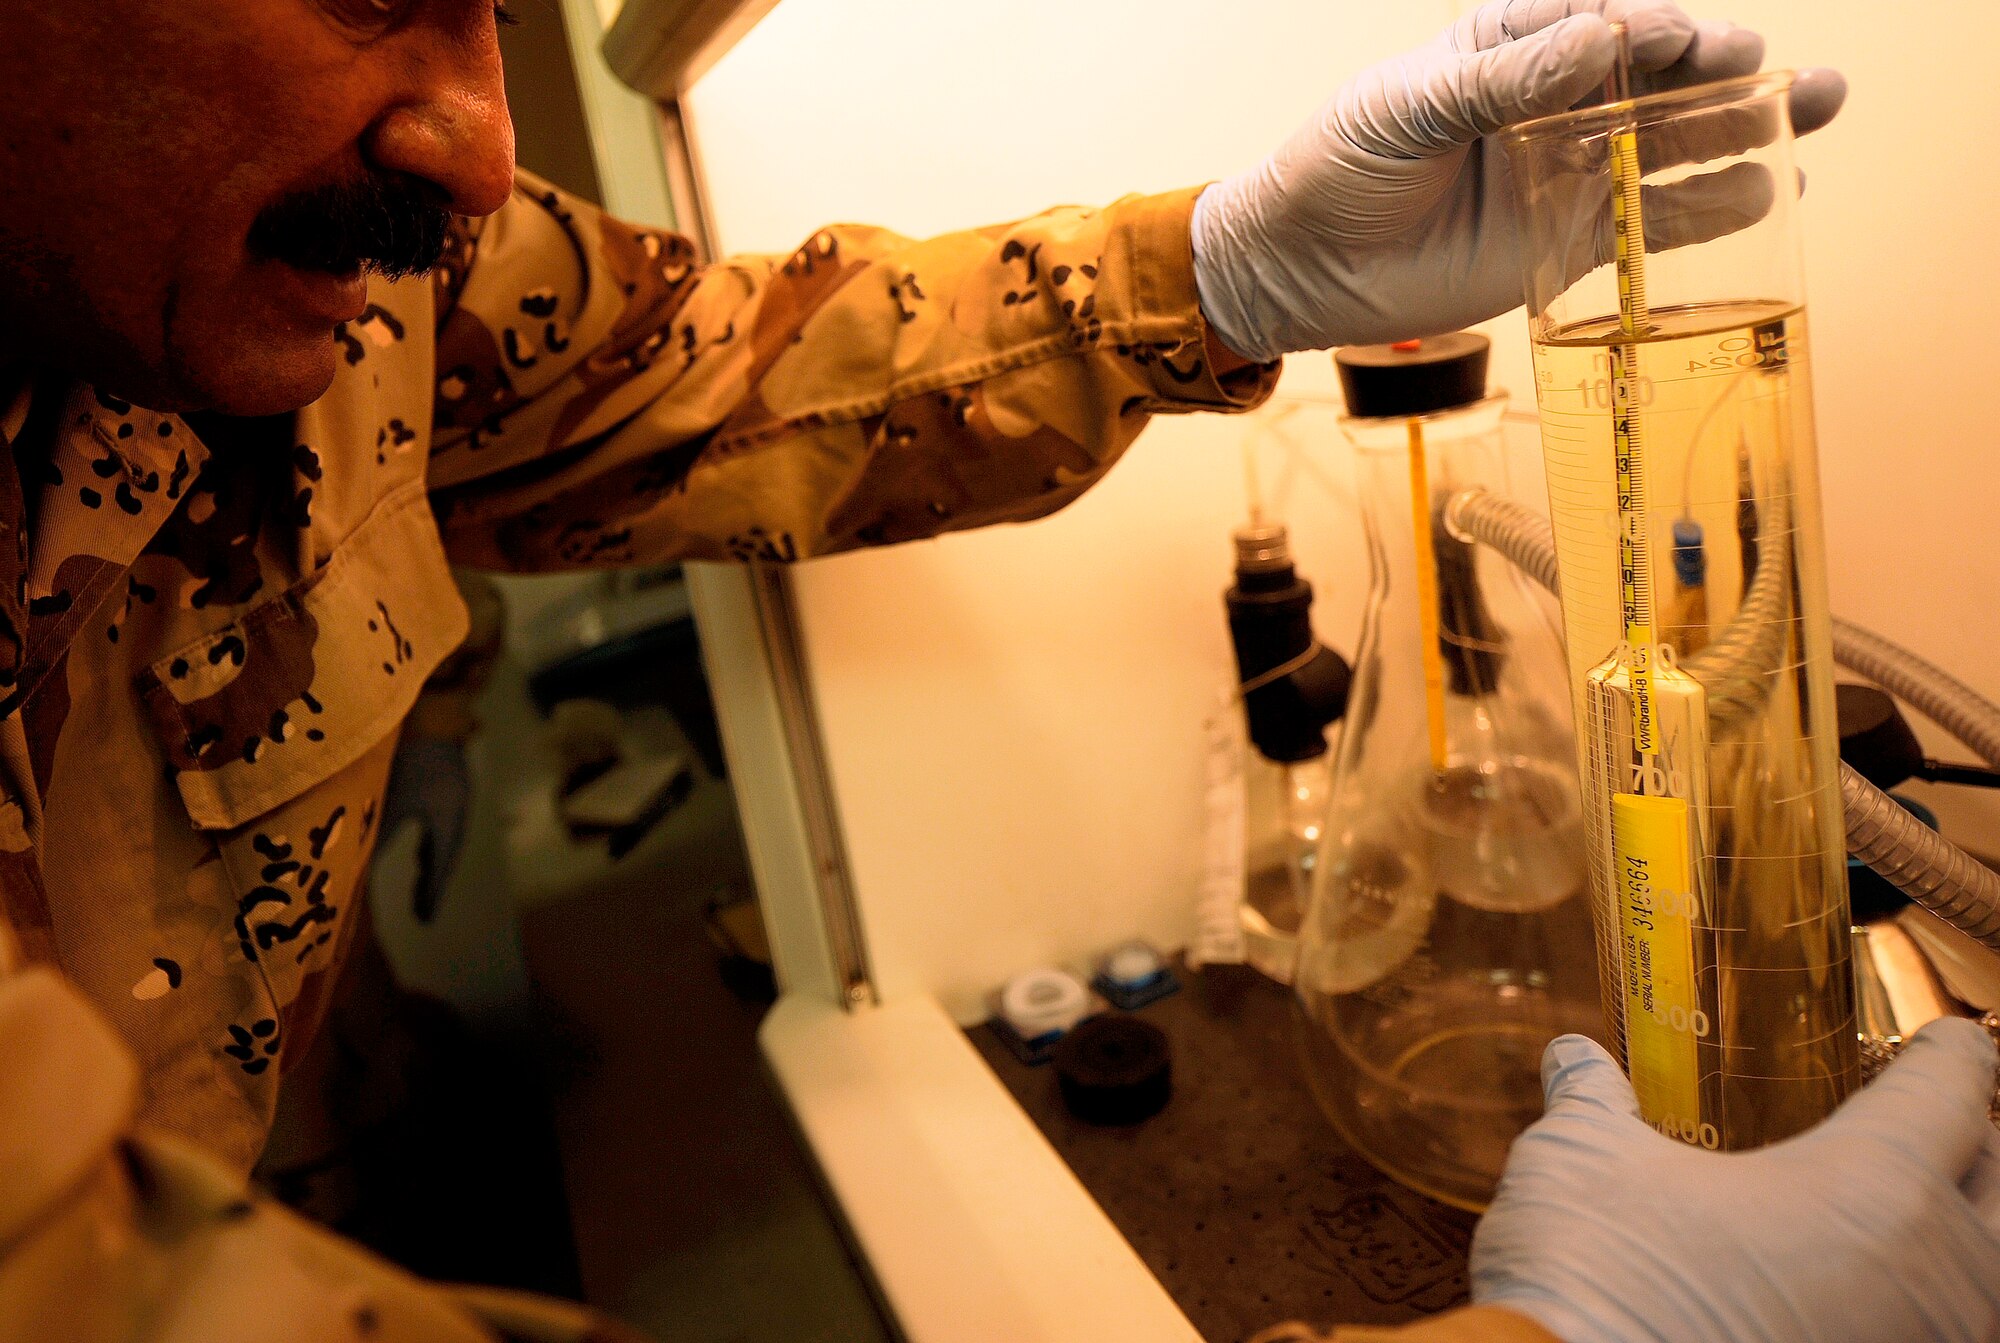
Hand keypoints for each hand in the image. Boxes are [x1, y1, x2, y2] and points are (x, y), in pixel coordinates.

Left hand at [1189, 0, 1846, 360]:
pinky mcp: (1564, 244)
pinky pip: (1650, 225)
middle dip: (1720, 69)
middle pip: (1655, 80)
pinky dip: (1710, 212)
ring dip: (1743, 131)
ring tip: (1817, 113)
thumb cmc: (1338, 167)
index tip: (1681, 38)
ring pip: (1671, 146)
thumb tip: (1601, 37)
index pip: (1599, 25)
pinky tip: (1776, 193)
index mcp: (1509, 48)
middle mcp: (1550, 107)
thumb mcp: (1410, 105)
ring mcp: (1564, 175)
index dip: (1648, 30)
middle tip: (1775, 67)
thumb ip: (1504, 77)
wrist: (1298, 267)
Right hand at [1472, 1021, 1999, 1342]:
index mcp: (1872, 1187)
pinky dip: (1919, 1304)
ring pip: (1986, 1280)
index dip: (1953, 1056)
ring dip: (1959, 1238)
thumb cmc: (1597, 1283)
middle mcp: (1932, 1275)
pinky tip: (1860, 1293)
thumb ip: (1593, 1099)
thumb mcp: (1581, 1163)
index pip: (1952, 1094)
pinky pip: (1940, 1335)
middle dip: (1976, 1148)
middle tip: (1933, 1123)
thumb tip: (1574, 1058)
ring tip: (1902, 1213)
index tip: (1949, 1041)